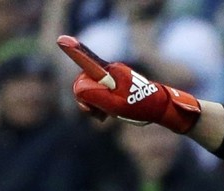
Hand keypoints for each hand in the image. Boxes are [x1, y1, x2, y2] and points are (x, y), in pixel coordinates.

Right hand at [56, 35, 200, 132]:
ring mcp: (113, 79)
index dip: (74, 53)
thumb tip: (79, 91)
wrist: (161, 110)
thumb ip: (94, 95)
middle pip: (85, 82)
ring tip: (103, 117)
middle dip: (86, 98)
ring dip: (93, 105)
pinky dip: (99, 106)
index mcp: (111, 71)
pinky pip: (100, 95)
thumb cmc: (140, 106)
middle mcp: (111, 71)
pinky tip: (105, 116)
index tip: (62, 40)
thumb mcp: (115, 104)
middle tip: (95, 113)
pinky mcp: (116, 87)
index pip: (87, 62)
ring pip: (92, 90)